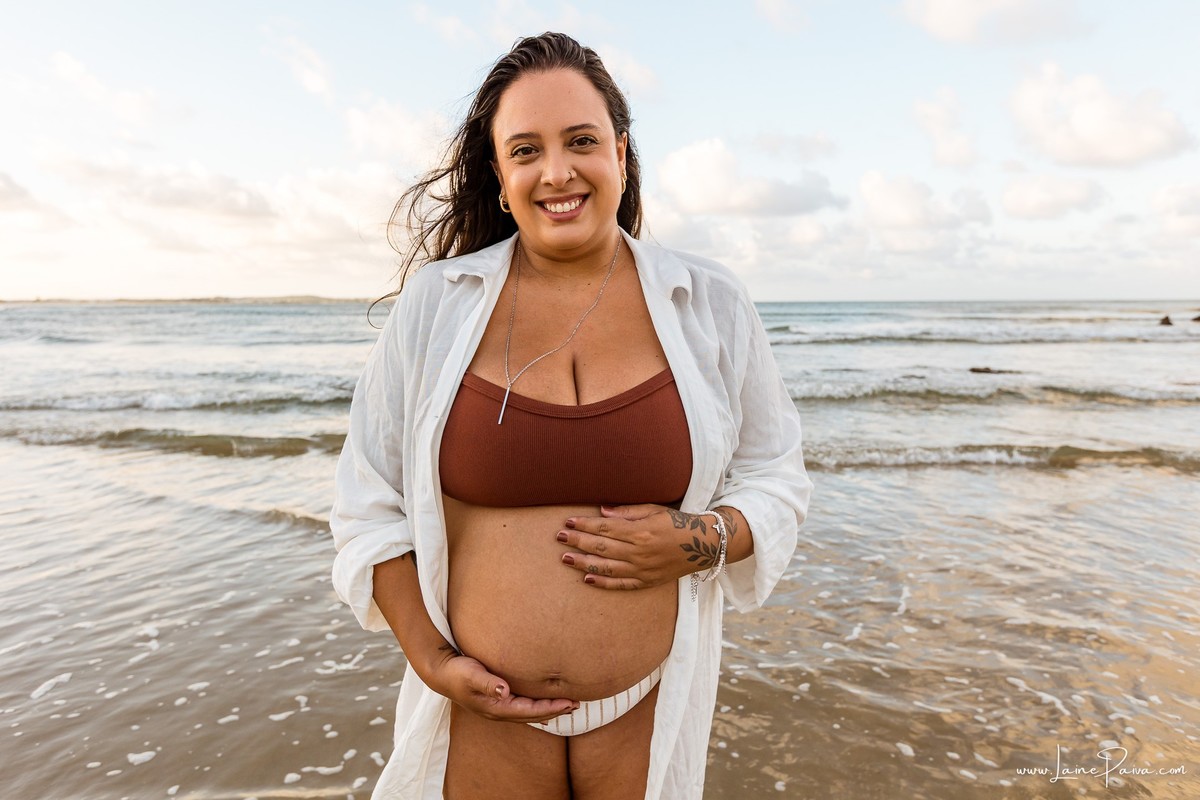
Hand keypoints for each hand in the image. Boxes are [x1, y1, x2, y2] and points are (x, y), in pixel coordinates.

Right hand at [429, 654, 578, 723]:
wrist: (441, 672)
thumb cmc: (456, 672)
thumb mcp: (471, 675)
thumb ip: (487, 683)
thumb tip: (504, 691)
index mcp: (496, 707)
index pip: (530, 711)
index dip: (551, 708)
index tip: (569, 702)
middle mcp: (499, 710)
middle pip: (533, 714)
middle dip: (555, 710)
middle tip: (577, 704)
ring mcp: (497, 706)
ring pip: (529, 712)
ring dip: (548, 709)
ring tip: (567, 704)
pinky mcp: (496, 699)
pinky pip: (522, 706)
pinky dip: (537, 705)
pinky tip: (544, 703)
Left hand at [555, 504, 716, 589]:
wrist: (704, 545)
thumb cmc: (677, 522)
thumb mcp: (654, 509)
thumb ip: (627, 512)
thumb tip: (602, 511)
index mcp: (641, 532)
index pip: (605, 528)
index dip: (585, 525)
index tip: (568, 522)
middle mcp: (640, 552)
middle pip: (601, 547)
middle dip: (578, 541)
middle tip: (559, 537)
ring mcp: (643, 569)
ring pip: (607, 568)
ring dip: (584, 563)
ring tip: (565, 558)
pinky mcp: (647, 581)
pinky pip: (621, 585)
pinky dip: (603, 583)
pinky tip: (587, 579)